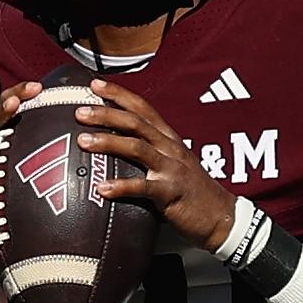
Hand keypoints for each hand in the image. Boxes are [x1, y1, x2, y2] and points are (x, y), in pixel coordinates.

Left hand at [74, 78, 236, 246]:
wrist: (223, 218)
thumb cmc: (194, 194)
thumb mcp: (174, 165)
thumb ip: (150, 155)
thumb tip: (117, 150)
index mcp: (169, 139)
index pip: (143, 108)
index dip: (119, 94)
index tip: (95, 84)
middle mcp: (170, 148)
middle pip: (135, 122)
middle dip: (106, 114)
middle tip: (79, 111)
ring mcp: (171, 169)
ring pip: (137, 148)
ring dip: (108, 142)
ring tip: (82, 142)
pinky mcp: (171, 193)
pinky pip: (143, 187)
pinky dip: (121, 187)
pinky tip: (101, 189)